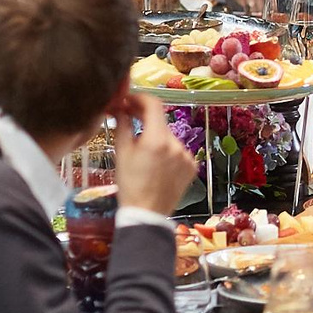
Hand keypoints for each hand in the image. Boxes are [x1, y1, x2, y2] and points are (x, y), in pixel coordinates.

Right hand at [114, 89, 197, 214]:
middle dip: (144, 118)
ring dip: (155, 137)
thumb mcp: (122, 153)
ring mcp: (186, 155)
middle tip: (129, 117)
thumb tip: (120, 107)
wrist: (146, 214)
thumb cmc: (129, 184)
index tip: (129, 100)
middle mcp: (176, 144)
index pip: (153, 104)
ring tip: (142, 151)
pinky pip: (178, 151)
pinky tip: (156, 163)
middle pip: (160, 121)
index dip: (140, 98)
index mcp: (157, 139)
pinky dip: (167, 151)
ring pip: (168, 137)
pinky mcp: (192, 166)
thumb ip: (122, 125)